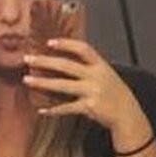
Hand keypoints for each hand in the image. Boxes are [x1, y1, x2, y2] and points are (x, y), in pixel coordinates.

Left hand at [23, 38, 151, 148]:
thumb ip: (90, 68)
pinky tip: (42, 111)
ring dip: (43, 82)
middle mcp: (96, 76)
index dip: (66, 44)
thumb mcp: (107, 75)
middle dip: (45, 61)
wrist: (127, 114)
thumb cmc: (115, 94)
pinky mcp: (89, 107)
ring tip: (27, 80)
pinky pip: (67, 108)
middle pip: (66, 65)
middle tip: (28, 59)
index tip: (49, 42)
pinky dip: (54, 110)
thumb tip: (65, 61)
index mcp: (101, 65)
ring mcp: (92, 92)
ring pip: (62, 85)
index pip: (83, 49)